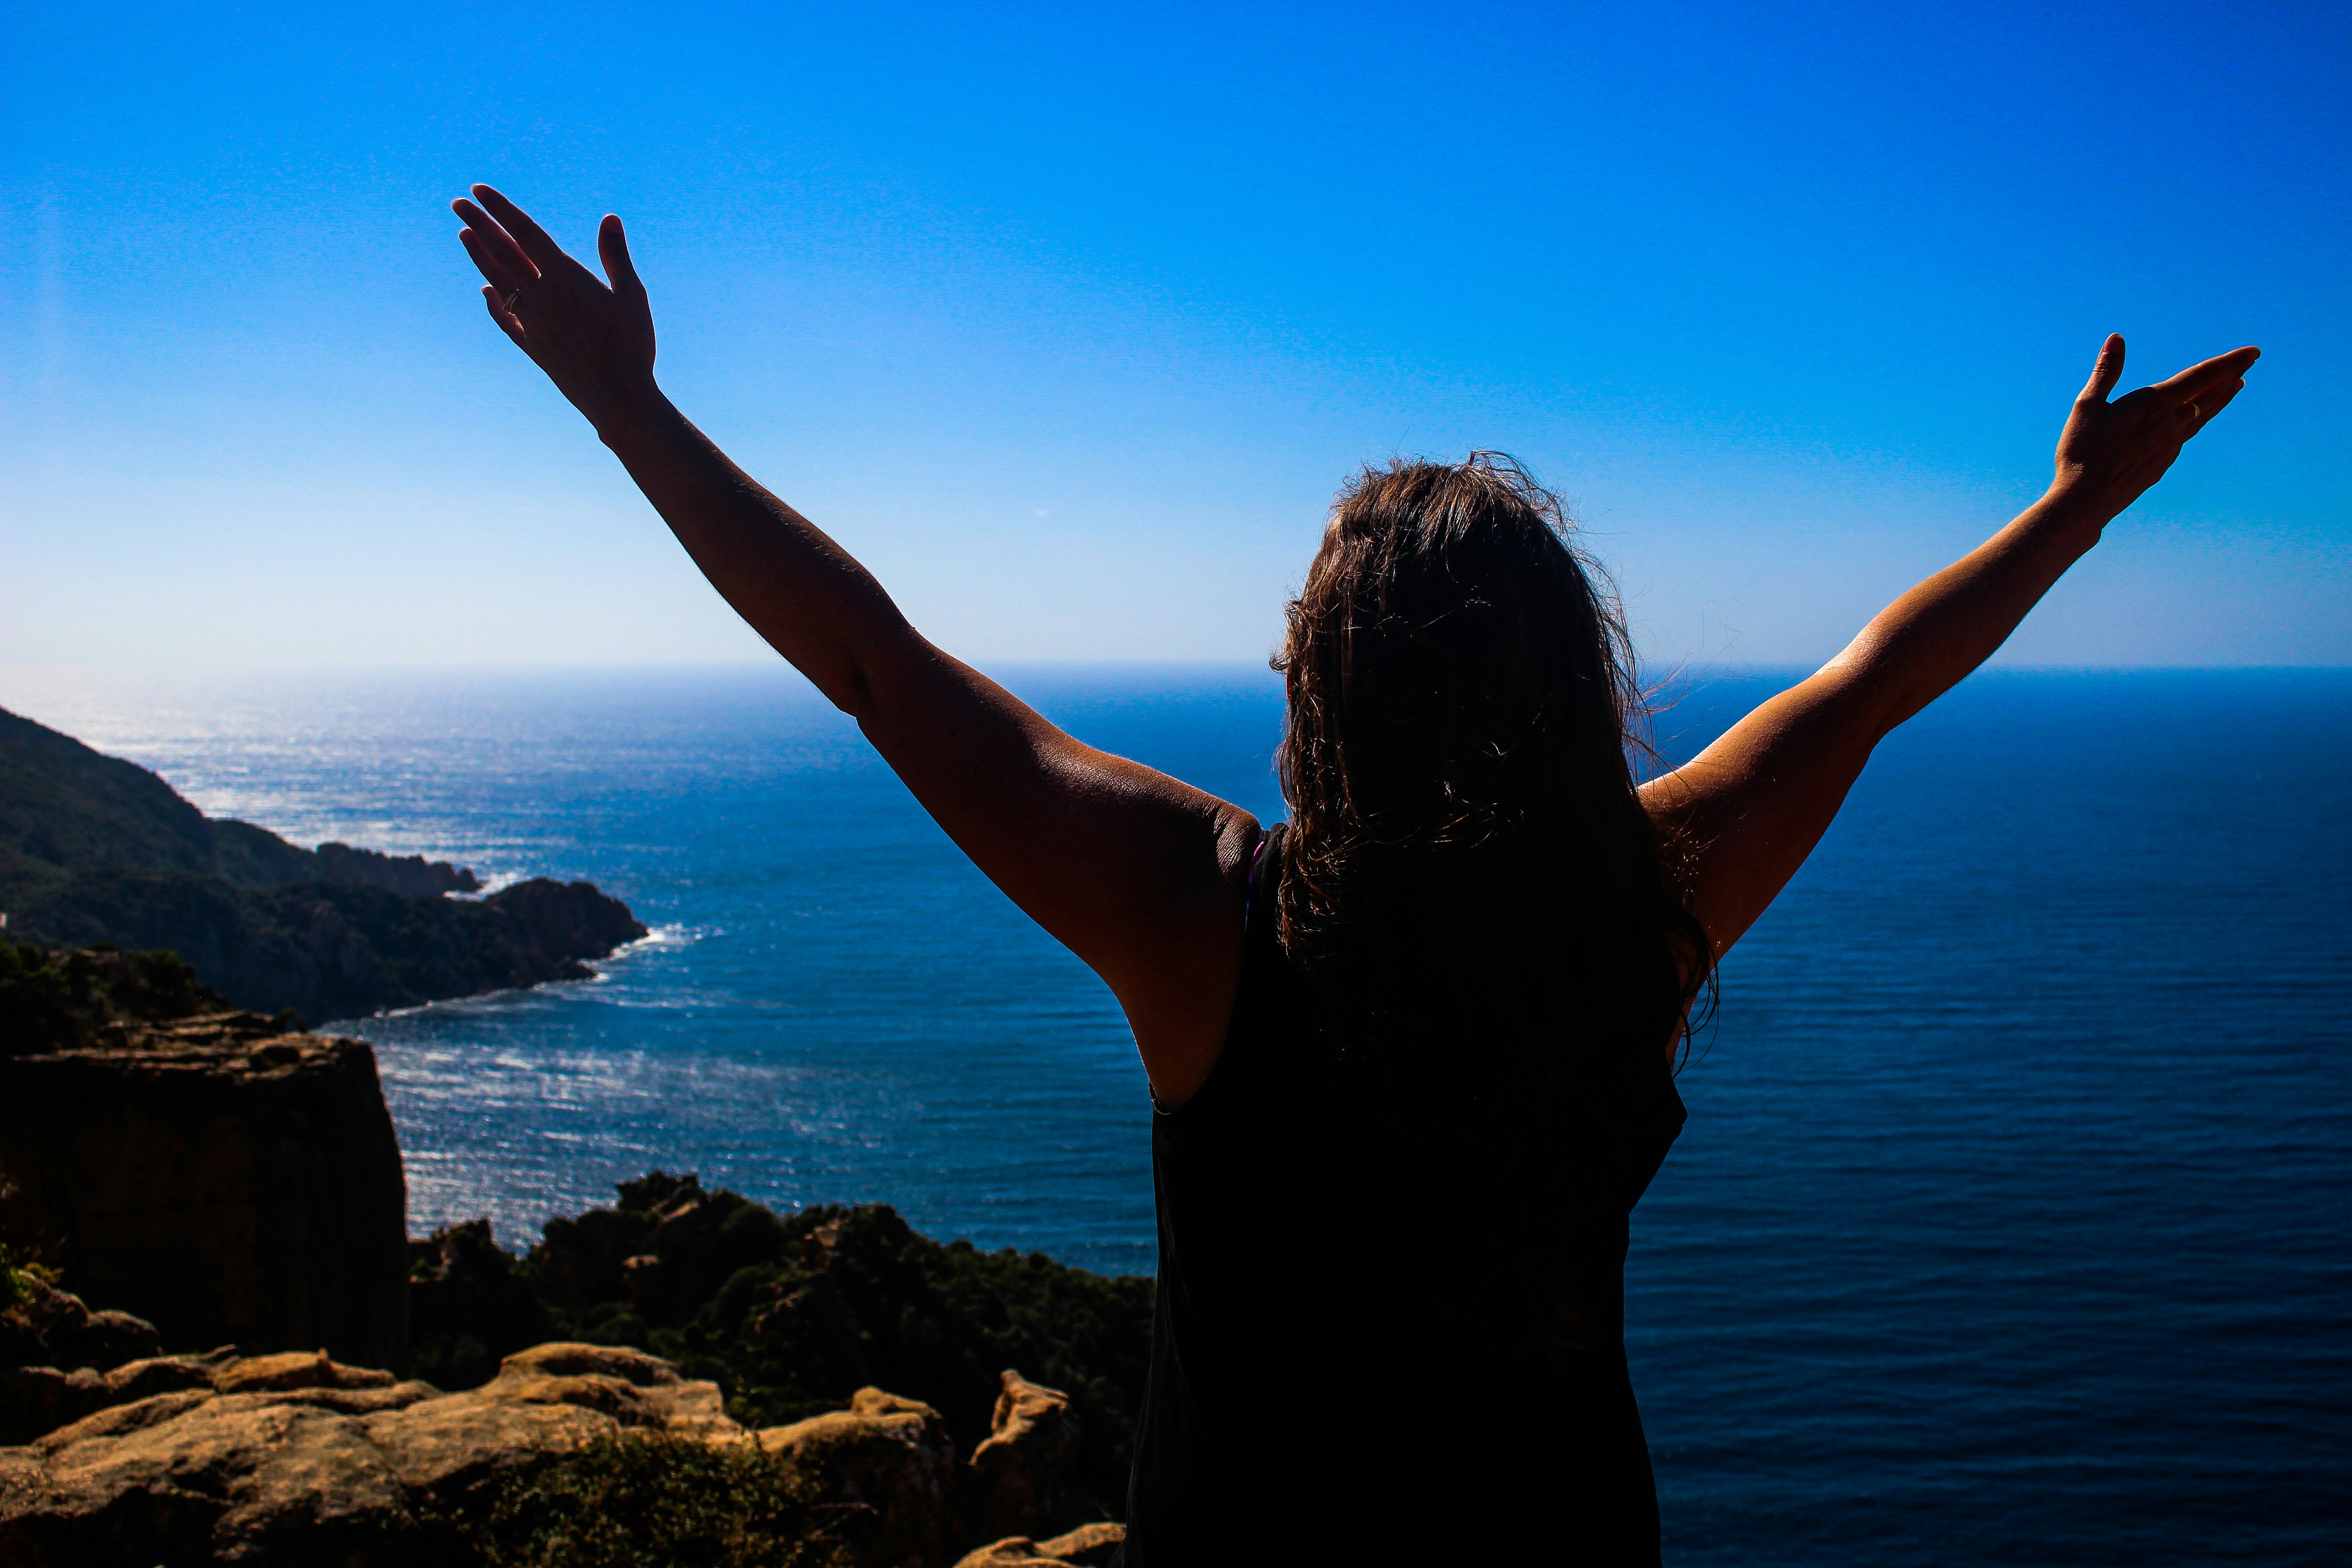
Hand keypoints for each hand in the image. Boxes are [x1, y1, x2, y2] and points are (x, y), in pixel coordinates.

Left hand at [453, 185, 656, 425]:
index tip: (479, 190)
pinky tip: (485, 289)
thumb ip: (615, 255)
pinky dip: (493, 301)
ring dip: (479, 256)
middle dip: (480, 224)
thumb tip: (610, 217)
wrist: (617, 397)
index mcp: (565, 278)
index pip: (525, 233)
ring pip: (498, 281)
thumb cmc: (632, 345)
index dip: (501, 209)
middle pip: (503, 252)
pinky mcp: (531, 345)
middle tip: (459, 202)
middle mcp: (541, 296)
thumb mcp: (632, 295)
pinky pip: (506, 318)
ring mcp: (532, 321)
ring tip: (463, 234)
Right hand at [2051, 334, 2259, 522]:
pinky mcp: (2162, 464)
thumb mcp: (2087, 406)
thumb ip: (2106, 371)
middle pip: (2209, 396)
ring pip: (2201, 416)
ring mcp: (2170, 447)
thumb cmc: (2081, 452)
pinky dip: (2195, 421)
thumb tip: (2117, 338)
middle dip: (2230, 376)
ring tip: (2234, 387)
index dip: (2229, 362)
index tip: (2254, 351)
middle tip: (2250, 362)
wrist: (2085, 502)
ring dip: (2218, 399)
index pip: (2202, 376)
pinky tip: (2190, 422)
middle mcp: (2171, 424)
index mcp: (2155, 404)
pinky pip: (2185, 436)